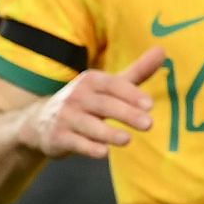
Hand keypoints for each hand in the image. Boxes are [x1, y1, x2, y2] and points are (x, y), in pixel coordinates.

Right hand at [20, 45, 163, 160]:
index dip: (131, 94)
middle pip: (104, 105)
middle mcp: (77, 96)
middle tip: (148, 124)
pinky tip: (103, 153)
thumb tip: (163, 51)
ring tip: (127, 140)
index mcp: (91, 80)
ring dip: (108, 133)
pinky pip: (75, 142)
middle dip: (126, 114)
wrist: (40, 121)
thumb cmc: (86, 101)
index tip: (149, 105)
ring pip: (90, 125)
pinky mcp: (58, 137)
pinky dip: (88, 148)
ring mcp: (66, 117)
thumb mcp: (109, 85)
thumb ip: (136, 72)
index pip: (113, 85)